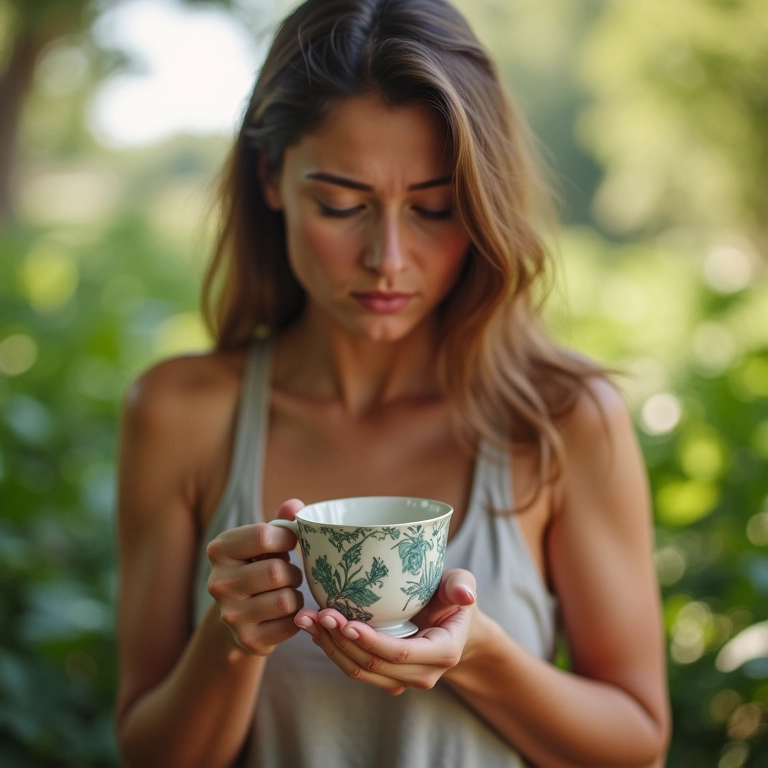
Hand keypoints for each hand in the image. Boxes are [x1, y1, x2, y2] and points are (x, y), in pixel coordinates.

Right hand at [206, 499, 304, 654]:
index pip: (263, 536)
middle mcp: (218, 583)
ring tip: (286, 592)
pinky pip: (289, 625)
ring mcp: (230, 615)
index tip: (290, 542)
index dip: (288, 537)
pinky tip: (285, 613)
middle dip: (293, 572)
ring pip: (286, 600)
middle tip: (289, 574)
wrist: (238, 617)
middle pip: (277, 572)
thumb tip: (295, 505)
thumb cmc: (256, 568)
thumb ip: (281, 520)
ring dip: (296, 595)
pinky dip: (296, 617)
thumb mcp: (263, 542)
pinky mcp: (247, 640)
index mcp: (219, 550)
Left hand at [294, 568, 477, 694]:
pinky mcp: (384, 675)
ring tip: (307, 619)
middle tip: (317, 614)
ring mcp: (401, 678)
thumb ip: (462, 586)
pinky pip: (354, 668)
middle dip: (341, 641)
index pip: (401, 653)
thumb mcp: (461, 585)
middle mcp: (422, 673)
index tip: (345, 622)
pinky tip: (315, 628)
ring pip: (358, 671)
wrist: (453, 625)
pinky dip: (332, 649)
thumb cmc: (453, 599)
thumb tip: (466, 594)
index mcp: (442, 652)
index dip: (371, 642)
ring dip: (329, 647)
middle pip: (373, 665)